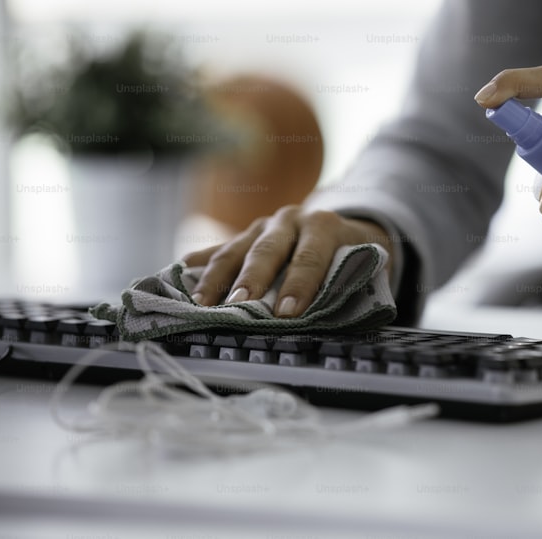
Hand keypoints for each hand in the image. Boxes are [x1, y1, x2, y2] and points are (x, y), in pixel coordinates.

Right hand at [182, 206, 394, 317]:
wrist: (347, 228)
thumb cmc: (355, 257)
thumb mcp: (363, 266)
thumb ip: (344, 287)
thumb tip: (328, 322)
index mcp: (324, 225)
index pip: (310, 256)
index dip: (299, 285)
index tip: (287, 313)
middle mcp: (291, 219)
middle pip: (267, 250)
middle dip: (252, 279)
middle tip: (238, 306)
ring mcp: (264, 225)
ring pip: (236, 249)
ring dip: (217, 278)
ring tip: (202, 304)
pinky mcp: (245, 235)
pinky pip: (217, 249)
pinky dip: (198, 264)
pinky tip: (178, 278)